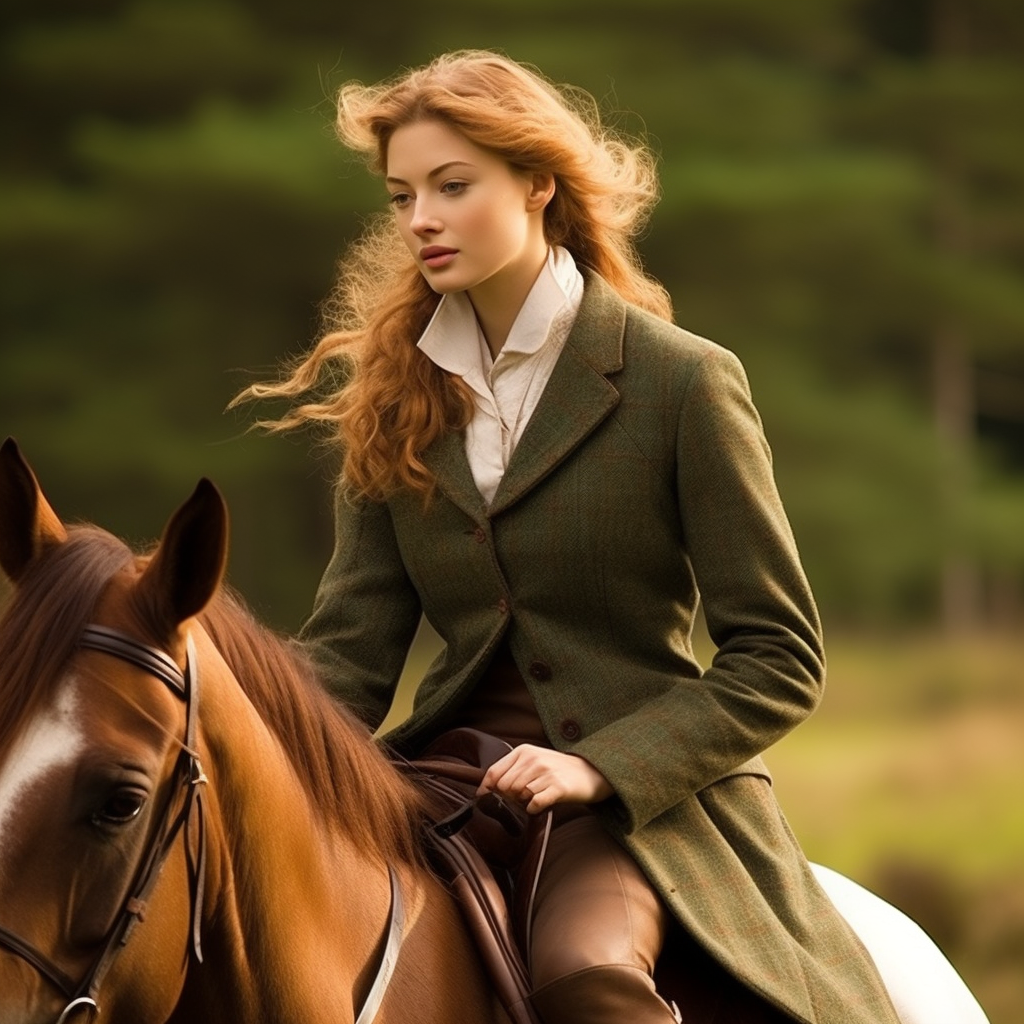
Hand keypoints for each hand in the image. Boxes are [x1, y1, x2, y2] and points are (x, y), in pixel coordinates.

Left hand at [477, 744, 612, 814]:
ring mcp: (546, 772)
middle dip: (509, 797)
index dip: (486, 788)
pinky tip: (542, 803)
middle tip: (522, 797)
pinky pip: (534, 804)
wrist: (591, 772)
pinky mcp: (558, 788)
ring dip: (524, 802)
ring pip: (518, 796)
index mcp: (524, 751)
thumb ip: (512, 770)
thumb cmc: (559, 769)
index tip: (483, 797)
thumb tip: (486, 788)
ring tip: (536, 796)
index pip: (494, 772)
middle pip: (504, 787)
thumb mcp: (534, 761)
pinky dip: (534, 808)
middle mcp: (533, 759)